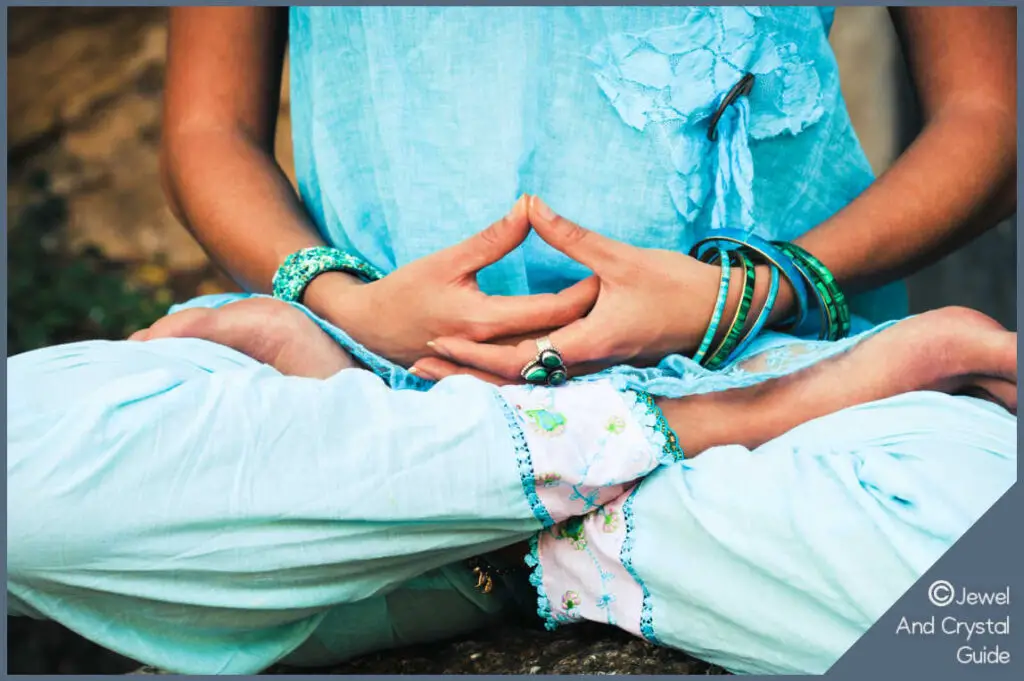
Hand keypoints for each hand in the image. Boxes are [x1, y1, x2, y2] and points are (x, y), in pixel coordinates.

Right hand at [303, 196, 598, 366]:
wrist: (371, 328)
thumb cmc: (406, 290)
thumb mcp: (448, 259)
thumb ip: (493, 239)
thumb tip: (528, 206)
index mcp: (485, 320)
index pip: (549, 311)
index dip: (582, 295)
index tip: (608, 276)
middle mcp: (491, 350)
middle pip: (555, 340)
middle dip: (588, 322)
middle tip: (619, 300)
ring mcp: (488, 367)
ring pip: (543, 362)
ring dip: (573, 346)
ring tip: (605, 324)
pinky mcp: (484, 373)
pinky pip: (525, 371)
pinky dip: (549, 362)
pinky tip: (574, 352)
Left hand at [412, 195, 754, 381]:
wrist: (723, 313)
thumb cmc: (679, 286)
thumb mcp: (622, 258)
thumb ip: (572, 237)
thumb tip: (531, 203)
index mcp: (590, 341)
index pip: (522, 356)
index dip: (477, 351)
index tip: (438, 339)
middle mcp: (588, 362)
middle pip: (516, 377)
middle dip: (468, 372)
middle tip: (421, 364)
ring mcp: (594, 366)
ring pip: (529, 379)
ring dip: (485, 376)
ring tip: (441, 368)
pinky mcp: (600, 360)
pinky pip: (548, 374)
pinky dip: (514, 372)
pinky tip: (489, 365)